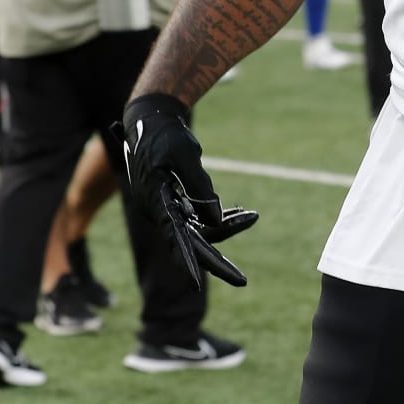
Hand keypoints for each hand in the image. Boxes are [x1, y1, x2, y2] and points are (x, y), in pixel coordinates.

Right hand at [121, 94, 257, 290]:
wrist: (152, 119)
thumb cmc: (166, 135)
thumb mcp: (185, 156)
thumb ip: (200, 188)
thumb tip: (216, 220)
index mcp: (156, 202)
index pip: (173, 239)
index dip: (186, 262)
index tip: (196, 285)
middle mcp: (160, 213)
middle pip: (190, 244)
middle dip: (217, 262)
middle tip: (242, 281)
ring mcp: (167, 210)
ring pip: (200, 231)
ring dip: (227, 228)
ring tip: (251, 217)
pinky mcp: (175, 204)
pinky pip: (200, 219)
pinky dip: (221, 216)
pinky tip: (241, 212)